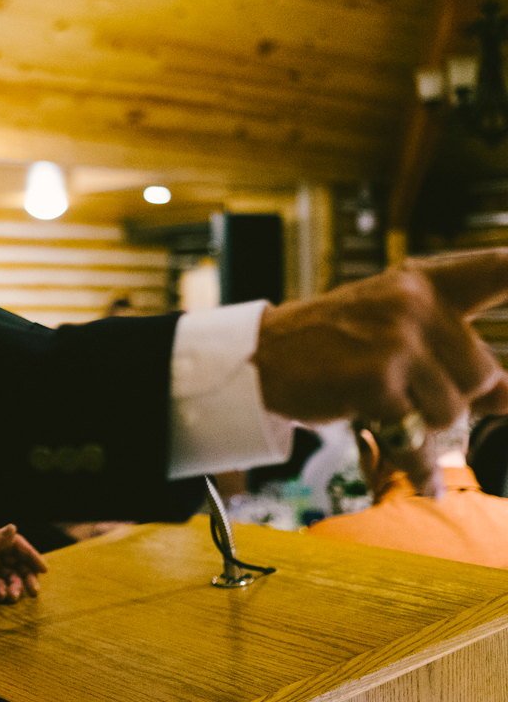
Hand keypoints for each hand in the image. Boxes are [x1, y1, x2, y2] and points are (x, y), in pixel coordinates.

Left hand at [0, 523, 47, 602]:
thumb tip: (14, 527)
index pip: (16, 544)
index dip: (31, 555)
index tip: (43, 569)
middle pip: (17, 562)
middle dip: (27, 576)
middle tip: (34, 591)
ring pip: (10, 576)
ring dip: (15, 586)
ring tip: (14, 597)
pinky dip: (3, 591)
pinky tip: (0, 596)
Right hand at [254, 248, 507, 493]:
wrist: (258, 359)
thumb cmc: (327, 345)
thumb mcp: (387, 327)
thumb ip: (448, 347)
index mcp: (421, 283)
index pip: (498, 269)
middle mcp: (414, 304)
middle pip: (480, 373)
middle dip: (454, 402)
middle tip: (409, 403)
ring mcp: (397, 340)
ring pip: (453, 409)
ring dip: (426, 428)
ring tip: (387, 420)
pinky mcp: (379, 379)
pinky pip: (418, 434)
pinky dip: (414, 460)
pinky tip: (413, 473)